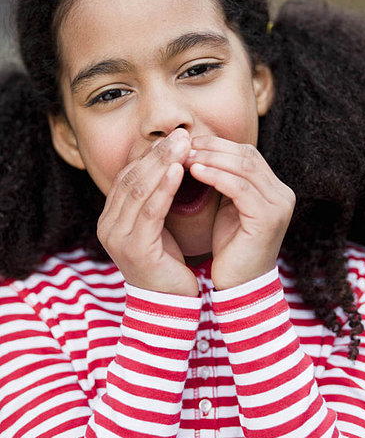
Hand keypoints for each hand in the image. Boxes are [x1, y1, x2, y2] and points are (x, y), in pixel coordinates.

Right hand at [97, 129, 199, 296]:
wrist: (168, 304)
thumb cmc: (167, 262)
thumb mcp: (157, 225)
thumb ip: (155, 198)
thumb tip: (169, 160)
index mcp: (111, 218)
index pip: (127, 176)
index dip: (150, 154)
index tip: (174, 137)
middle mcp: (108, 226)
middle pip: (131, 178)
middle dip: (158, 153)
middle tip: (181, 133)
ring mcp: (118, 238)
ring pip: (139, 190)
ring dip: (162, 164)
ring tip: (183, 144)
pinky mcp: (135, 249)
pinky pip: (151, 211)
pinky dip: (165, 188)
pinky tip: (179, 171)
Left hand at [185, 136, 295, 289]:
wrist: (240, 286)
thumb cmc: (230, 248)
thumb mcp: (227, 207)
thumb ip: (223, 181)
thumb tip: (198, 151)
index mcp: (274, 189)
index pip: (246, 154)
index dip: (217, 145)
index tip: (188, 142)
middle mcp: (282, 194)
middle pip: (247, 155)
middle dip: (212, 147)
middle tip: (182, 145)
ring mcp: (279, 206)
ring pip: (244, 167)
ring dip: (210, 158)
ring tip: (184, 156)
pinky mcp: (268, 218)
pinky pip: (239, 188)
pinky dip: (215, 175)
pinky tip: (194, 171)